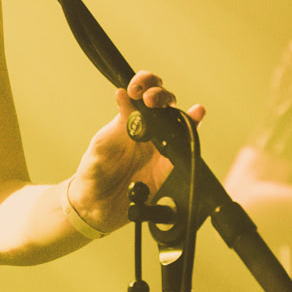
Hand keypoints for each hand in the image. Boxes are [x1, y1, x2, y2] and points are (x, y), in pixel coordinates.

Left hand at [68, 71, 206, 233]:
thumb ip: (115, 124)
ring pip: (175, 117)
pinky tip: (197, 115)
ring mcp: (160, 144)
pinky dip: (193, 126)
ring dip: (177, 107)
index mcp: (128, 120)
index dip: (142, 84)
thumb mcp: (100, 146)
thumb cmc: (94, 173)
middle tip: (150, 100)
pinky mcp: (170, 163)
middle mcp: (146, 128)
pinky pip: (185, 142)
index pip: (140, 92)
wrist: (98, 207)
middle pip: (161, 100)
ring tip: (173, 105)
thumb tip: (121, 94)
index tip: (135, 90)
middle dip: (159, 93)